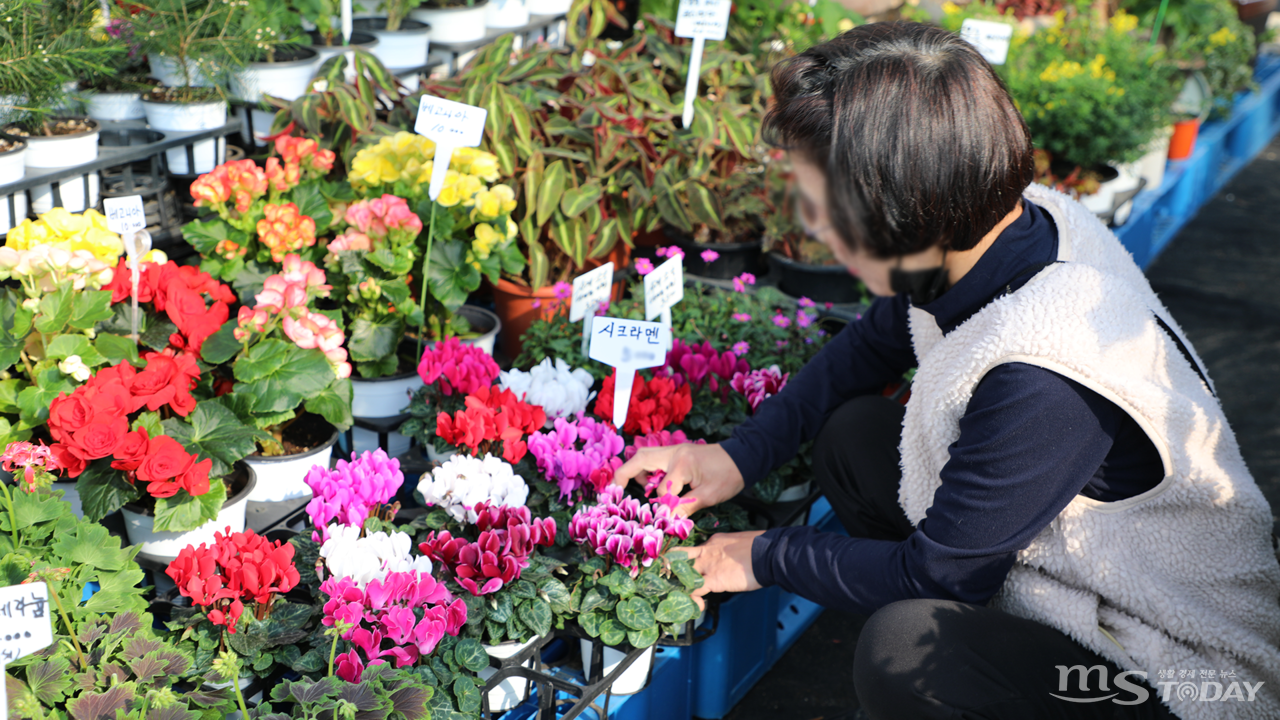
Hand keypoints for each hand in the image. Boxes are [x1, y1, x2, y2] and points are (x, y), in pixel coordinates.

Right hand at [613, 442, 744, 517]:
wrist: (743, 456)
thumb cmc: (729, 475)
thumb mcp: (709, 495)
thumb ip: (685, 508)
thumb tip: (667, 522)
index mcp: (681, 463)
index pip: (661, 490)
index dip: (661, 509)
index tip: (659, 522)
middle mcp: (673, 452)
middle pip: (638, 460)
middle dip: (623, 475)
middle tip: (612, 492)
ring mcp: (674, 450)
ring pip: (644, 456)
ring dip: (635, 471)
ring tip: (637, 490)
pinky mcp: (677, 453)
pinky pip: (654, 459)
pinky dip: (647, 470)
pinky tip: (652, 484)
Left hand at [682, 531, 765, 609]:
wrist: (768, 554)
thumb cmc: (761, 549)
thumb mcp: (740, 544)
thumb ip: (731, 553)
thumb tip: (735, 561)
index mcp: (713, 542)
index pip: (693, 552)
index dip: (689, 562)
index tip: (691, 571)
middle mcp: (705, 551)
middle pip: (680, 559)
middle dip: (673, 569)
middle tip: (674, 581)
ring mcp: (707, 565)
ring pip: (682, 574)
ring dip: (679, 586)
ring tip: (681, 596)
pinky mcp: (712, 579)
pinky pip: (694, 591)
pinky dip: (692, 600)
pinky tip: (697, 606)